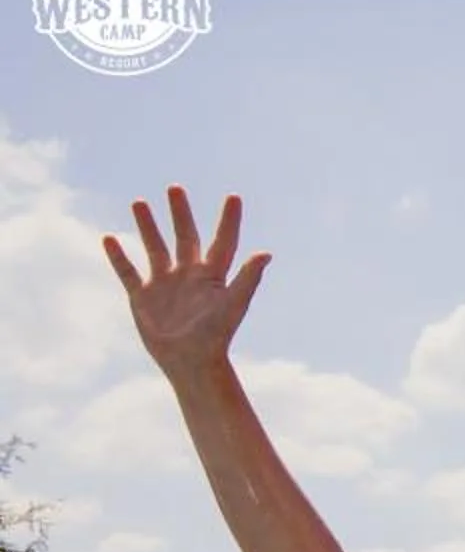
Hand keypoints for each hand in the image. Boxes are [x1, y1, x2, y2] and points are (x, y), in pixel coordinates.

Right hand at [103, 188, 268, 377]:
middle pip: (185, 237)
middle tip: (175, 188)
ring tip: (139, 202)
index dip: (229, 220)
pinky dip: (118, 256)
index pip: (223, 241)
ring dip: (147, 226)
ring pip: (155, 248)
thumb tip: (267, 253)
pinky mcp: (142, 298)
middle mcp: (188, 276)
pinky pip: (128, 272)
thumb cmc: (216, 336)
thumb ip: (248, 278)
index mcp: (212, 276)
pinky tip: (109, 238)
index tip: (234, 196)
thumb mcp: (233, 304)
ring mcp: (164, 285)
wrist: (190, 363)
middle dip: (180, 213)